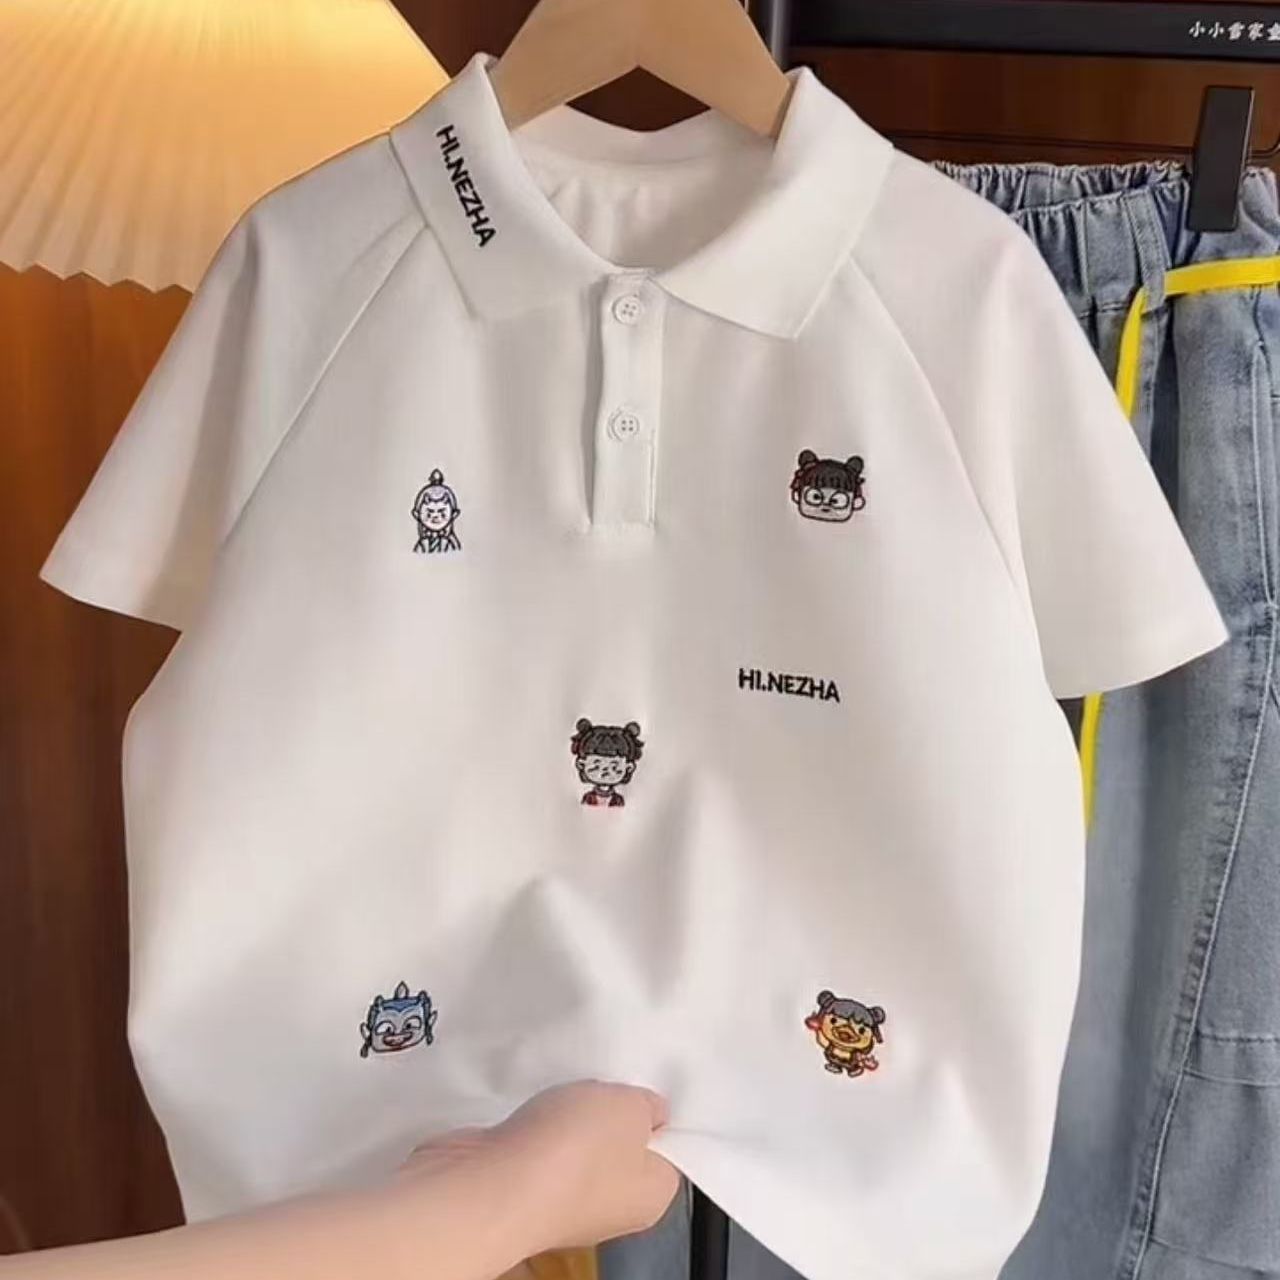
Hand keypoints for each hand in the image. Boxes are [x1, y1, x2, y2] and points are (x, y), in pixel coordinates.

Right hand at [396, 1081, 678, 1256]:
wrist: (493, 1182)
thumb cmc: (578, 1149)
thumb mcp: (631, 1107)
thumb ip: (648, 1106)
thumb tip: (650, 1115)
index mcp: (652, 1196)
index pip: (670, 1151)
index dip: (659, 1113)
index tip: (646, 1082)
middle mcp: (612, 1209)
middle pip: (623, 1146)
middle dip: (612, 1111)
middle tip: (606, 1078)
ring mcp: (565, 1202)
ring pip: (580, 1146)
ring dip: (572, 1116)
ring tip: (567, 1086)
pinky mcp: (525, 1189)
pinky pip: (543, 1149)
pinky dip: (539, 1126)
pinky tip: (537, 1102)